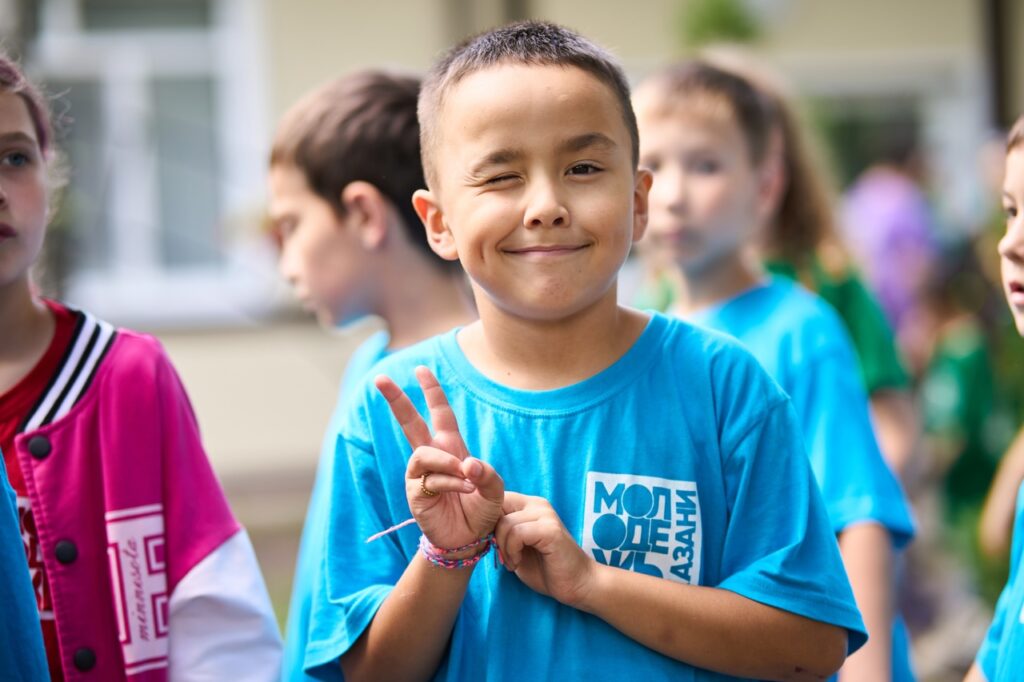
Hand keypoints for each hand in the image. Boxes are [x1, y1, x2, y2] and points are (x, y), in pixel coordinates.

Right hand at [375, 366, 503, 551]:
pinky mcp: (416, 494)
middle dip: (396, 400)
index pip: (440, 413)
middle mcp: (432, 457)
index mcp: (451, 447)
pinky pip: (430, 479)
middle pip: (409, 422)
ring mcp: (421, 475)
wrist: (471, 540)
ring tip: (466, 477)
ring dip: (448, 463)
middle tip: (379, 378)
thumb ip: (487, 473)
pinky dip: (450, 482)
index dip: (432, 391)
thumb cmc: (482, 510)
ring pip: (423, 454)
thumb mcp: (495, 488)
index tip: (421, 369)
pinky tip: (463, 491)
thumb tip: (466, 464)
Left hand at [495, 492, 594, 606]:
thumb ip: (502, 532)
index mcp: (529, 505)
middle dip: (493, 535)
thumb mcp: (516, 547)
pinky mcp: (551, 529)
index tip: (493, 545)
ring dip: (503, 548)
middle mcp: (538, 504)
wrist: (577, 584)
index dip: (487, 522)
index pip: (496, 500)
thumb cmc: (545, 568)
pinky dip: (512, 551)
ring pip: (505, 523)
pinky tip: (517, 563)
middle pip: (497, 508)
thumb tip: (479, 526)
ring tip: (511, 562)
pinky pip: (517, 534)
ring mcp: (545, 515)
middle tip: (502, 556)